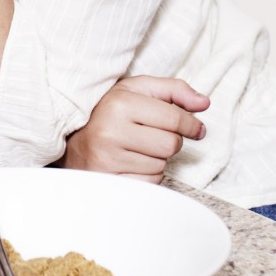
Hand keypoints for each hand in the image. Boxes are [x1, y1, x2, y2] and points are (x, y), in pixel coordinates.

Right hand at [61, 76, 209, 179]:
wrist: (71, 140)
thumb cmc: (109, 112)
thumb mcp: (136, 90)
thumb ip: (173, 90)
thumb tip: (204, 103)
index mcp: (120, 104)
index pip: (174, 119)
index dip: (191, 124)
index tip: (196, 128)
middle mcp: (111, 131)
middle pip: (170, 145)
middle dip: (170, 141)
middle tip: (155, 136)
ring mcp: (107, 159)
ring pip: (160, 166)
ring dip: (156, 159)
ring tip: (137, 148)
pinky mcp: (108, 181)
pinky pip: (148, 184)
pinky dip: (147, 176)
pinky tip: (131, 164)